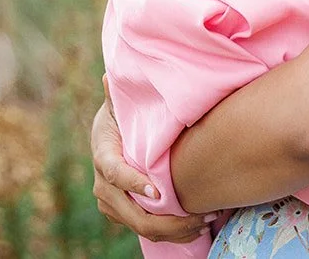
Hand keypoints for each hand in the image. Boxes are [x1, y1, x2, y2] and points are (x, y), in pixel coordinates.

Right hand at [91, 78, 213, 243]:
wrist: (112, 137)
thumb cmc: (122, 116)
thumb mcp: (119, 103)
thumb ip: (117, 92)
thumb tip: (109, 75)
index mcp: (103, 155)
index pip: (115, 174)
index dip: (134, 184)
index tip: (158, 192)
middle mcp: (103, 185)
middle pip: (132, 213)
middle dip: (167, 218)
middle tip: (199, 213)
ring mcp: (112, 203)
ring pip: (141, 226)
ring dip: (174, 229)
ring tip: (205, 220)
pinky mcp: (123, 213)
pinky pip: (146, 230)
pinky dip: (171, 233)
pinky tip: (197, 227)